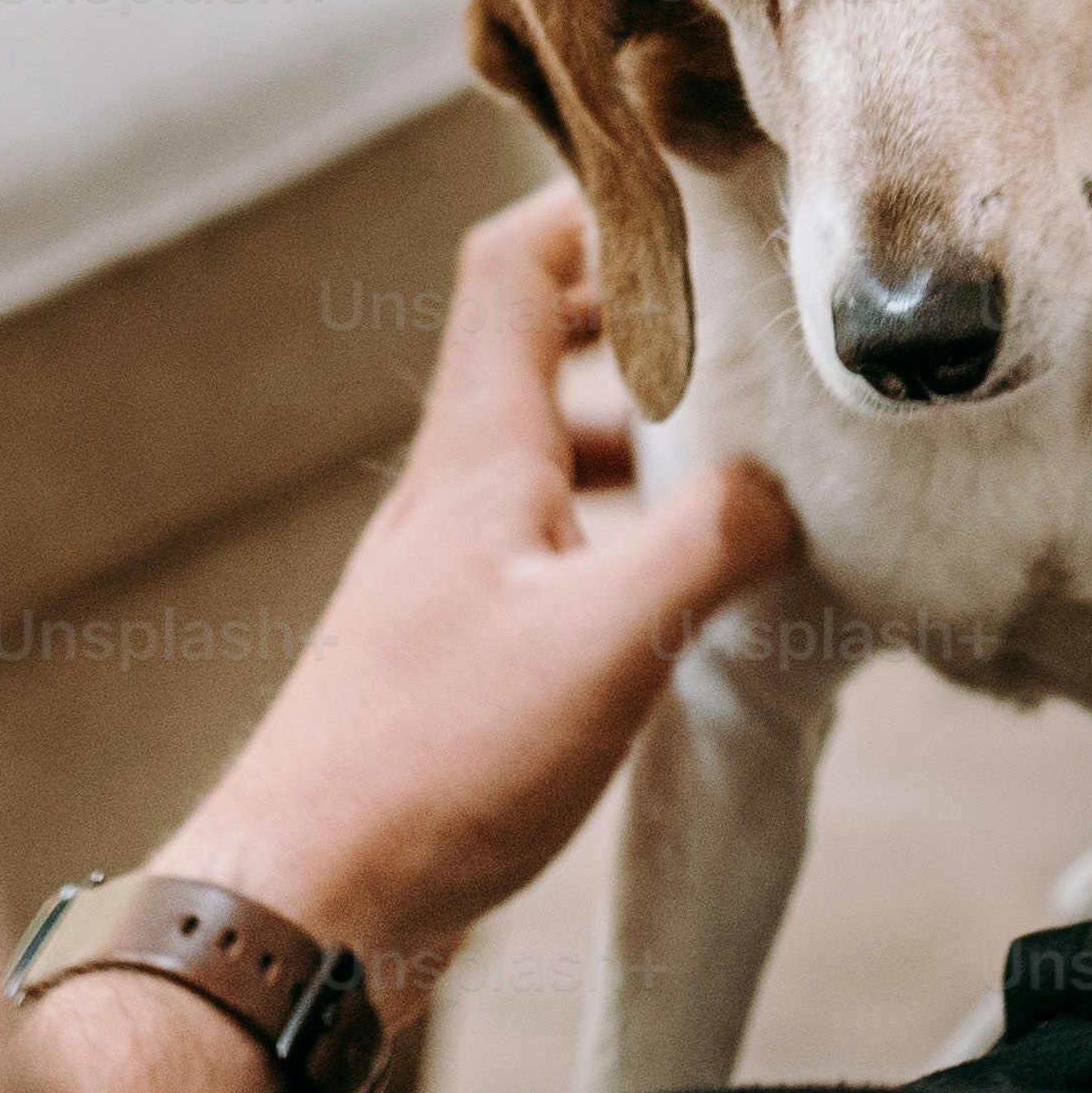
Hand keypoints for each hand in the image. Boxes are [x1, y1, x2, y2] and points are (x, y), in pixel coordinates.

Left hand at [161, 182, 795, 991]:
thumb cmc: (437, 764)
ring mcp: (449, 578)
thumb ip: (709, 543)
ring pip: (548, 459)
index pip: (510, 266)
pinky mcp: (457, 658)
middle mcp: (454, 496)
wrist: (308, 908)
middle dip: (639, 321)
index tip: (681, 184)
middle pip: (536, 352)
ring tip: (744, 461)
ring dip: (639, 438)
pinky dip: (620, 538)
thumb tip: (783, 486)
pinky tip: (683, 599)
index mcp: (478, 455)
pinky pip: (549, 552)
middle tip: (742, 325)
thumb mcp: (606, 641)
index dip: (587, 204)